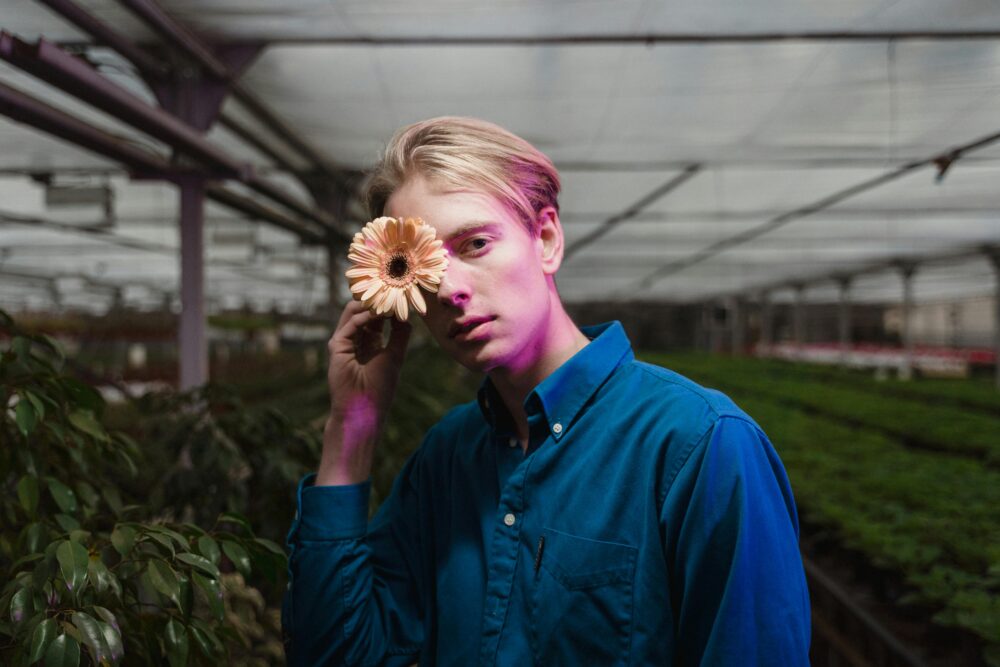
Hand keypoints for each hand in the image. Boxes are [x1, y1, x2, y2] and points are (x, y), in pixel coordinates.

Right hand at [317, 300, 411, 485]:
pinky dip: (363, 318)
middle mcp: (357, 340)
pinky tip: (376, 314)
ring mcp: (345, 342)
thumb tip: (407, 315)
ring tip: (386, 297)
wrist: (364, 410)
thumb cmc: (381, 387)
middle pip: (363, 311)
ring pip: (354, 314)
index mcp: (371, 342)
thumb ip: (400, 335)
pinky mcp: (337, 347)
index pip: (377, 316)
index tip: (400, 293)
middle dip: (377, 300)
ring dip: (370, 305)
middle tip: (392, 288)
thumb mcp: (395, 356)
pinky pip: (349, 326)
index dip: (387, 305)